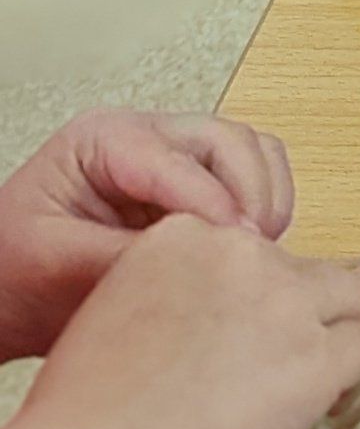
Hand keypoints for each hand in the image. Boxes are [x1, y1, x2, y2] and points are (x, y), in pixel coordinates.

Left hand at [0, 111, 292, 362]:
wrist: (3, 291)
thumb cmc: (13, 272)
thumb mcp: (53, 263)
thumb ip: (120, 257)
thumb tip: (191, 260)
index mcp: (102, 139)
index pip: (177, 158)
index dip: (213, 201)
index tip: (235, 242)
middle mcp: (145, 138)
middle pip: (228, 139)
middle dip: (250, 192)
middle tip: (253, 248)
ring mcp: (173, 160)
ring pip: (250, 152)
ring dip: (264, 197)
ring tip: (255, 250)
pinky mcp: (191, 189)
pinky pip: (249, 180)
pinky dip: (263, 208)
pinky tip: (247, 249)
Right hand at [19, 215, 359, 428]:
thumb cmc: (86, 412)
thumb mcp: (113, 315)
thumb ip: (168, 294)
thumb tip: (204, 322)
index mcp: (183, 235)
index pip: (245, 250)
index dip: (245, 295)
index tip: (229, 335)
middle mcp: (242, 254)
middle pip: (299, 269)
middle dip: (289, 312)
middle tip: (265, 366)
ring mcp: (287, 301)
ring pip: (345, 297)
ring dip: (327, 334)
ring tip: (297, 381)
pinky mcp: (318, 356)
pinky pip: (359, 350)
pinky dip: (342, 378)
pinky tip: (313, 405)